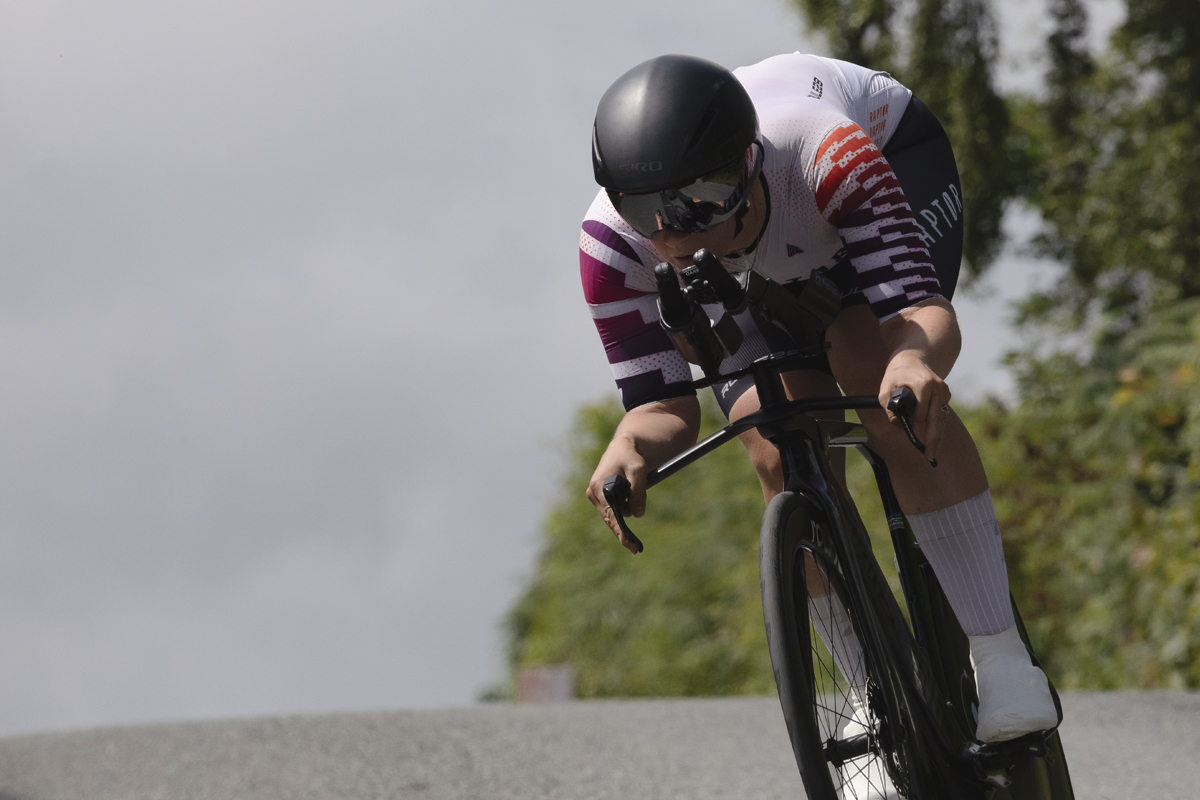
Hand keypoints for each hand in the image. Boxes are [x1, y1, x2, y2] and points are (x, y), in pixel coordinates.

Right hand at [585, 433, 646, 553]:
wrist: (623, 448)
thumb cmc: (630, 456)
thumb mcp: (638, 470)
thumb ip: (638, 492)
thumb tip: (638, 515)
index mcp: (599, 486)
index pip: (610, 514)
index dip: (620, 532)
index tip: (629, 545)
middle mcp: (594, 493)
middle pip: (610, 519)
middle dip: (623, 530)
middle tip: (635, 548)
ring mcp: (596, 496)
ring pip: (613, 515)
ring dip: (626, 512)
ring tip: (634, 494)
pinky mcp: (601, 498)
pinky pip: (613, 511)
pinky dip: (623, 511)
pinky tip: (629, 507)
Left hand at [878, 350, 952, 463]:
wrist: (914, 355)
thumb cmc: (896, 373)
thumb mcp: (885, 389)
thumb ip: (889, 409)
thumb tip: (899, 425)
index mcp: (925, 385)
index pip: (920, 415)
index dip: (911, 421)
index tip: (906, 426)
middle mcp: (939, 389)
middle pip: (936, 421)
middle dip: (933, 441)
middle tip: (930, 458)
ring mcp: (945, 392)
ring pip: (940, 420)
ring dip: (935, 435)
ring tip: (932, 453)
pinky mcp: (947, 395)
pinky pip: (940, 415)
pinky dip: (935, 424)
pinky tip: (933, 437)